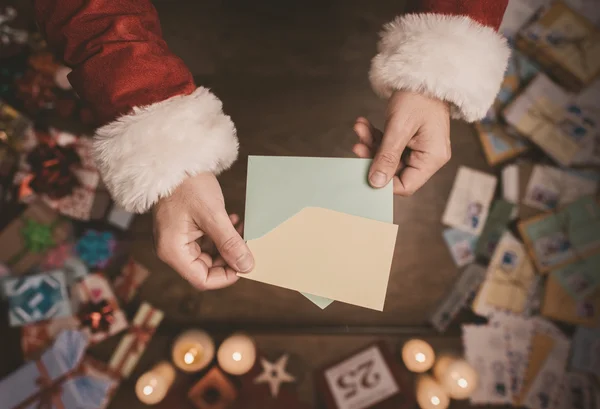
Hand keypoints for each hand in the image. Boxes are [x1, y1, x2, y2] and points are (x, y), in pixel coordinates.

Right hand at [153, 172, 253, 289]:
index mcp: (173, 251)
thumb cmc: (188, 185)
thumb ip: (229, 243)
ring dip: (227, 244)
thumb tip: (246, 266)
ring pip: (209, 254)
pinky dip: (221, 234)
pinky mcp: (184, 229)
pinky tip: (232, 220)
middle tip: (247, 242)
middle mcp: (173, 249)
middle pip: (206, 269)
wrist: (174, 160)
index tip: (246, 263)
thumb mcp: (213, 215)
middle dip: (229, 257)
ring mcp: (178, 239)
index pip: (203, 280)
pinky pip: (205, 241)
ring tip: (240, 227)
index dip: (226, 276)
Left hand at [353, 90, 450, 194]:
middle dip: (373, 157)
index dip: (384, 183)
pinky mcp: (409, 139)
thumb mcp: (399, 128)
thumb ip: (387, 157)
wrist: (422, 72)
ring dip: (371, 144)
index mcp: (432, 158)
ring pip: (388, 157)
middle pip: (395, 171)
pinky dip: (375, 136)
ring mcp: (418, 147)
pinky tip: (364, 124)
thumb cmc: (417, 97)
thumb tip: (376, 183)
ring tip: (360, 128)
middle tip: (357, 144)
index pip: (406, 185)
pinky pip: (389, 145)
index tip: (364, 173)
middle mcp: (428, 156)